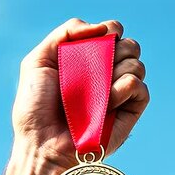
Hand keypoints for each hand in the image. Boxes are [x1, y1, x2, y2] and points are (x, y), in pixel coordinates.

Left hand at [12, 18, 148, 168]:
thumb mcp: (38, 61)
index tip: (100, 38)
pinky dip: (122, 89)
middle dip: (117, 47)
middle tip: (96, 65)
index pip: (114, 33)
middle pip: (131, 45)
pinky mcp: (130, 111)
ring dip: (116, 69)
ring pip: (137, 64)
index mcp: (88, 60)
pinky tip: (107, 103)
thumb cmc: (36, 108)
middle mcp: (107, 75)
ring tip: (96, 89)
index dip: (111, 30)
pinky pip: (138, 87)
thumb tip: (104, 29)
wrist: (42, 144)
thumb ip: (66, 33)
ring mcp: (120, 94)